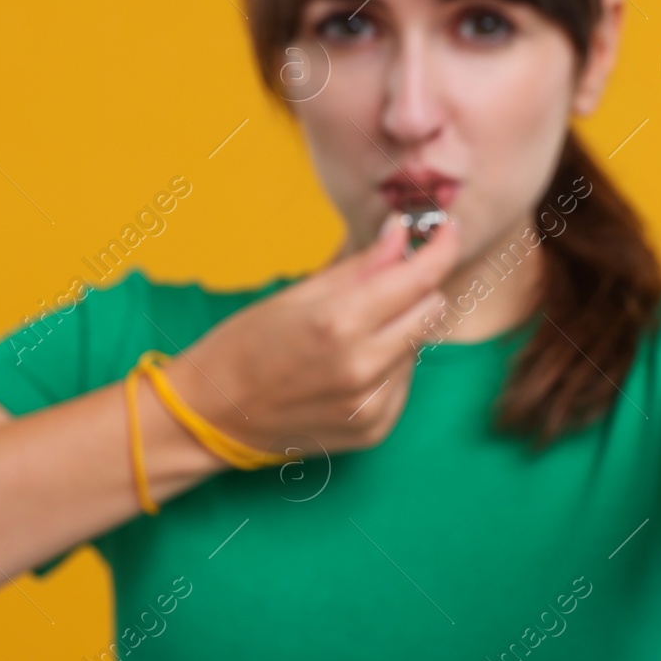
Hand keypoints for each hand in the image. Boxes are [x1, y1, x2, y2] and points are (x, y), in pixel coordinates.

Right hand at [179, 213, 459, 455]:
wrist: (211, 416)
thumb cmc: (244, 346)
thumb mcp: (297, 294)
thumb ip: (359, 268)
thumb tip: (401, 234)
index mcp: (339, 323)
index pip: (417, 279)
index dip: (441, 249)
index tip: (449, 231)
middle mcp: (362, 367)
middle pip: (431, 312)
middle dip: (418, 290)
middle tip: (391, 281)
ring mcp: (370, 404)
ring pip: (419, 347)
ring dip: (400, 330)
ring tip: (352, 333)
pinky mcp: (373, 429)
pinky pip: (403, 382)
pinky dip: (388, 365)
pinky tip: (350, 365)